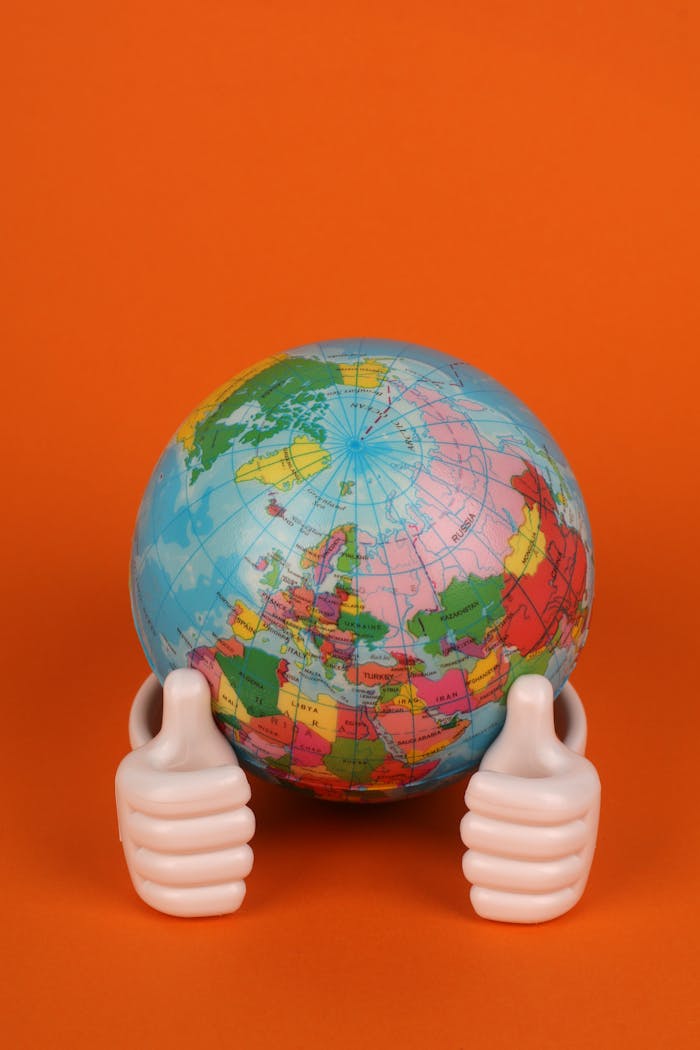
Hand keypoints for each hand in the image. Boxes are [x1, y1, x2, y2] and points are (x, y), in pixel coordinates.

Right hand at [115, 668, 254, 916]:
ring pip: (171, 873)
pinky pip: (171, 904)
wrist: (190, 795)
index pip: (164, 797)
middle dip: (219, 828)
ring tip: (245, 849)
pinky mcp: (152, 891)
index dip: (211, 793)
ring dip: (219, 863)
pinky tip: (237, 887)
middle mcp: (126, 823)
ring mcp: (136, 860)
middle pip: (167, 838)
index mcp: (132, 780)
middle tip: (249, 818)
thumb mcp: (194, 730)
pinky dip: (205, 901)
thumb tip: (187, 677)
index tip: (243, 783)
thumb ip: (190, 705)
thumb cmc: (197, 760)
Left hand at [460, 674, 599, 922]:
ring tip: (470, 851)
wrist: (529, 800)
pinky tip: (478, 888)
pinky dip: (507, 904)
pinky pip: (542, 910)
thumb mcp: (522, 737)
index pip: (549, 805)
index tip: (472, 788)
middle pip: (543, 845)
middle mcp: (589, 830)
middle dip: (490, 833)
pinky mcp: (563, 897)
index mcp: (584, 787)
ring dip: (492, 866)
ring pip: (540, 880)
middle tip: (465, 822)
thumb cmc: (519, 766)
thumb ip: (527, 711)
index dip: (504, 799)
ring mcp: (579, 867)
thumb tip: (529, 683)